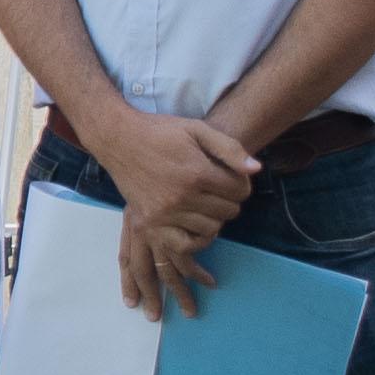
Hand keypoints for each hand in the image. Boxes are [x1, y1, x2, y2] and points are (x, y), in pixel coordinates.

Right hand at [79, 105, 257, 315]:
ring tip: (206, 205)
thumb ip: (229, 148)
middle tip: (219, 192)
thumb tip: (256, 170)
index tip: (233, 179)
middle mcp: (182, 197)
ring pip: (211, 229)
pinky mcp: (150, 224)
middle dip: (230, 201)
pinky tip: (196, 226)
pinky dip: (197, 239)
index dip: (242, 184)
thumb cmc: (160, 131)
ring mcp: (165, 213)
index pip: (239, 190)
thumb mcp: (197, 129)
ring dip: (214, 218)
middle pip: (228, 212)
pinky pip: (184, 246)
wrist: (119, 139)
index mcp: (197, 172)